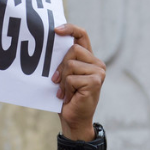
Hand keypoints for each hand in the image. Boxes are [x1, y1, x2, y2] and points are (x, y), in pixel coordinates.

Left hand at [51, 24, 105, 140]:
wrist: (73, 120)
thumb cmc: (67, 99)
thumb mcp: (63, 77)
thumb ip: (63, 62)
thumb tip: (50, 45)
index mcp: (88, 59)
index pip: (81, 35)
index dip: (70, 29)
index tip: (55, 30)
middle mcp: (96, 63)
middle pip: (72, 50)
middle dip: (60, 67)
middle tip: (57, 82)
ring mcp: (98, 72)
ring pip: (70, 64)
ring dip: (63, 81)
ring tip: (66, 92)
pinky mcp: (95, 81)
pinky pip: (72, 78)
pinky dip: (66, 89)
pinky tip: (70, 98)